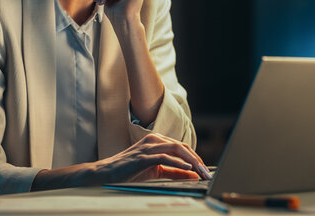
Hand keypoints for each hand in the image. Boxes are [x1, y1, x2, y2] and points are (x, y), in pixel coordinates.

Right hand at [93, 133, 210, 182]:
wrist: (108, 173)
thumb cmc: (130, 171)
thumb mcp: (156, 171)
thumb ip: (175, 172)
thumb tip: (193, 174)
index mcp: (157, 140)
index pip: (182, 147)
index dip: (196, 158)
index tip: (204, 170)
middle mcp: (154, 139)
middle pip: (182, 147)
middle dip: (197, 160)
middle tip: (206, 173)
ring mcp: (148, 146)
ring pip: (176, 149)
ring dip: (191, 161)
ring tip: (201, 172)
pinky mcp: (143, 156)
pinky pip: (164, 157)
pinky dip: (177, 162)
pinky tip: (187, 168)